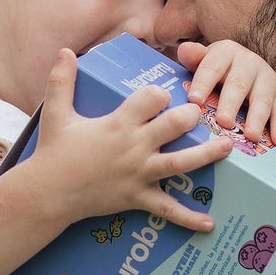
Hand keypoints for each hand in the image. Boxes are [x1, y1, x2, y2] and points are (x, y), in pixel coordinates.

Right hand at [29, 49, 226, 233]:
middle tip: (200, 114)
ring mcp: (139, 173)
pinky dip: (189, 218)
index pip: (151, 97)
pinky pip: (168, 209)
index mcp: (118, 123)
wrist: (47, 193)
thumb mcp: (56, 113)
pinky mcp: (138, 198)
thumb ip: (62, 80)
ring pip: (181, 163)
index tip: (162, 96)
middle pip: (174, 125)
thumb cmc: (53, 152)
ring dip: (208, 155)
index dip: (160, 93)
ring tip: (228, 148)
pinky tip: (209, 223)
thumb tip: (65, 50)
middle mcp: (134, 146)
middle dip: (191, 116)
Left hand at [178, 40, 275, 145]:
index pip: (213, 66)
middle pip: (238, 84)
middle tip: (224, 122)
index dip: (203, 83)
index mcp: (226, 52)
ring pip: (262, 99)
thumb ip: (194, 58)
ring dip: (257, 118)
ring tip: (252, 137)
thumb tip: (184, 49)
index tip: (194, 100)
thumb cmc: (217, 71)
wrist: (243, 69)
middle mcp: (249, 62)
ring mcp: (267, 79)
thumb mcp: (203, 61)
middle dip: (231, 104)